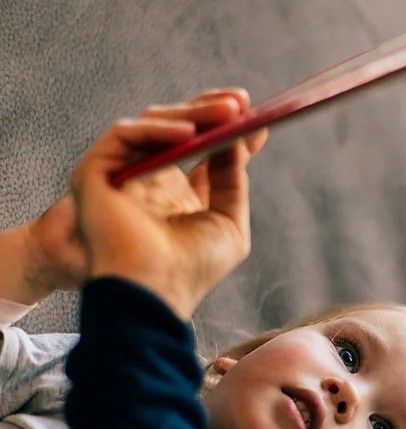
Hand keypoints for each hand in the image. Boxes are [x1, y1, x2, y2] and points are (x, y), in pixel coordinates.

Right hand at [70, 88, 267, 318]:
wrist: (156, 293)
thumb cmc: (192, 268)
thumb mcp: (228, 221)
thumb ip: (233, 180)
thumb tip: (242, 137)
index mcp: (174, 192)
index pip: (198, 146)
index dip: (225, 126)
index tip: (255, 112)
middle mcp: (146, 178)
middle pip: (177, 127)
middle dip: (210, 110)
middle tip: (241, 102)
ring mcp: (120, 173)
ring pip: (153, 125)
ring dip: (193, 114)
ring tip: (228, 112)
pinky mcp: (95, 172)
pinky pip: (125, 136)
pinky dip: (157, 130)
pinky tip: (188, 133)